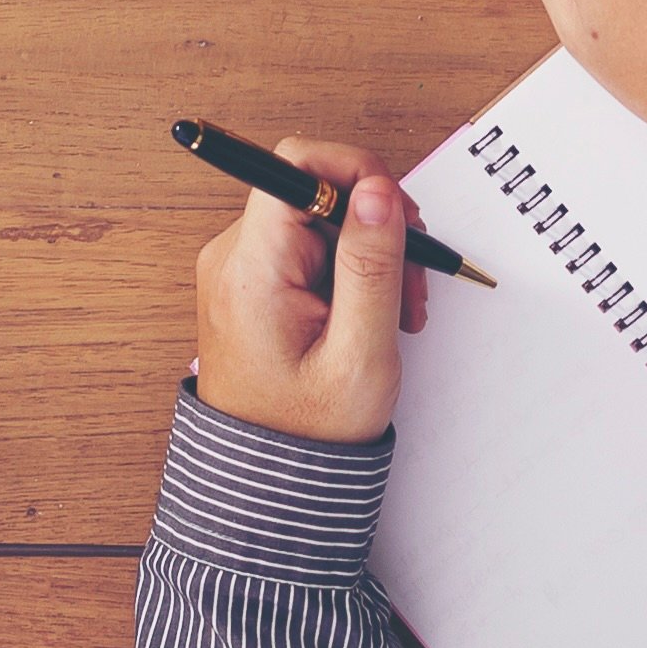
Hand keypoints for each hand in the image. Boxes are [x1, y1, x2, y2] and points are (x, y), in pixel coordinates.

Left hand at [193, 139, 424, 444]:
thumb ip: (371, 265)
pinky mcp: (253, 282)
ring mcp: (240, 269)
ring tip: (397, 310)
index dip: (356, 171)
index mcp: (251, 269)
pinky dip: (348, 272)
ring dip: (369, 254)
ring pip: (319, 220)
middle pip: (315, 191)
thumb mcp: (360, 353)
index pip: (296, 165)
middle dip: (376, 226)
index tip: (398, 215)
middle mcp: (234, 257)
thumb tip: (377, 188)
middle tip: (413, 284)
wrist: (266, 482)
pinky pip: (308, 249)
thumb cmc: (308, 433)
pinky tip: (370, 313)